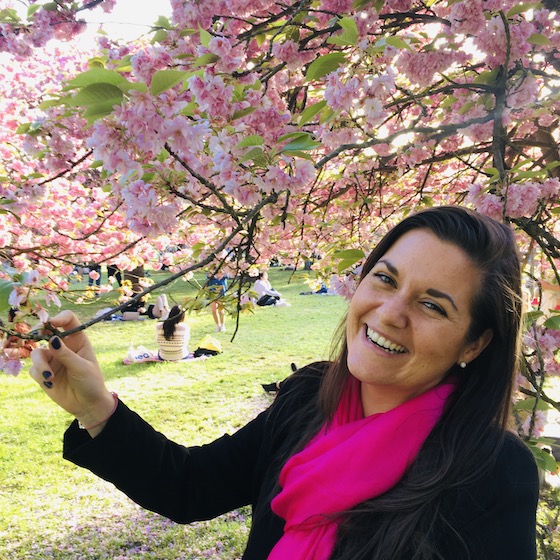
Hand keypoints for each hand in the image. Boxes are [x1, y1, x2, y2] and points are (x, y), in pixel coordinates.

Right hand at [29, 310, 114, 432]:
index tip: (51, 323)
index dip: (59, 318)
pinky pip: (33, 369)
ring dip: (40, 364)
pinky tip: (50, 383)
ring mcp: (52, 359)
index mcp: (77, 340)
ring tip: (49, 377)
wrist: (87, 405)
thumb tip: (52, 339)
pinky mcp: (43, 373)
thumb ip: (66, 354)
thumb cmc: (91, 382)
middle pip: (45, 331)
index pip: (68, 320)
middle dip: (38, 332)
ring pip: (36, 353)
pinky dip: (39, 374)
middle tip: (36, 335)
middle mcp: (63, 347)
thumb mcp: (82, 367)